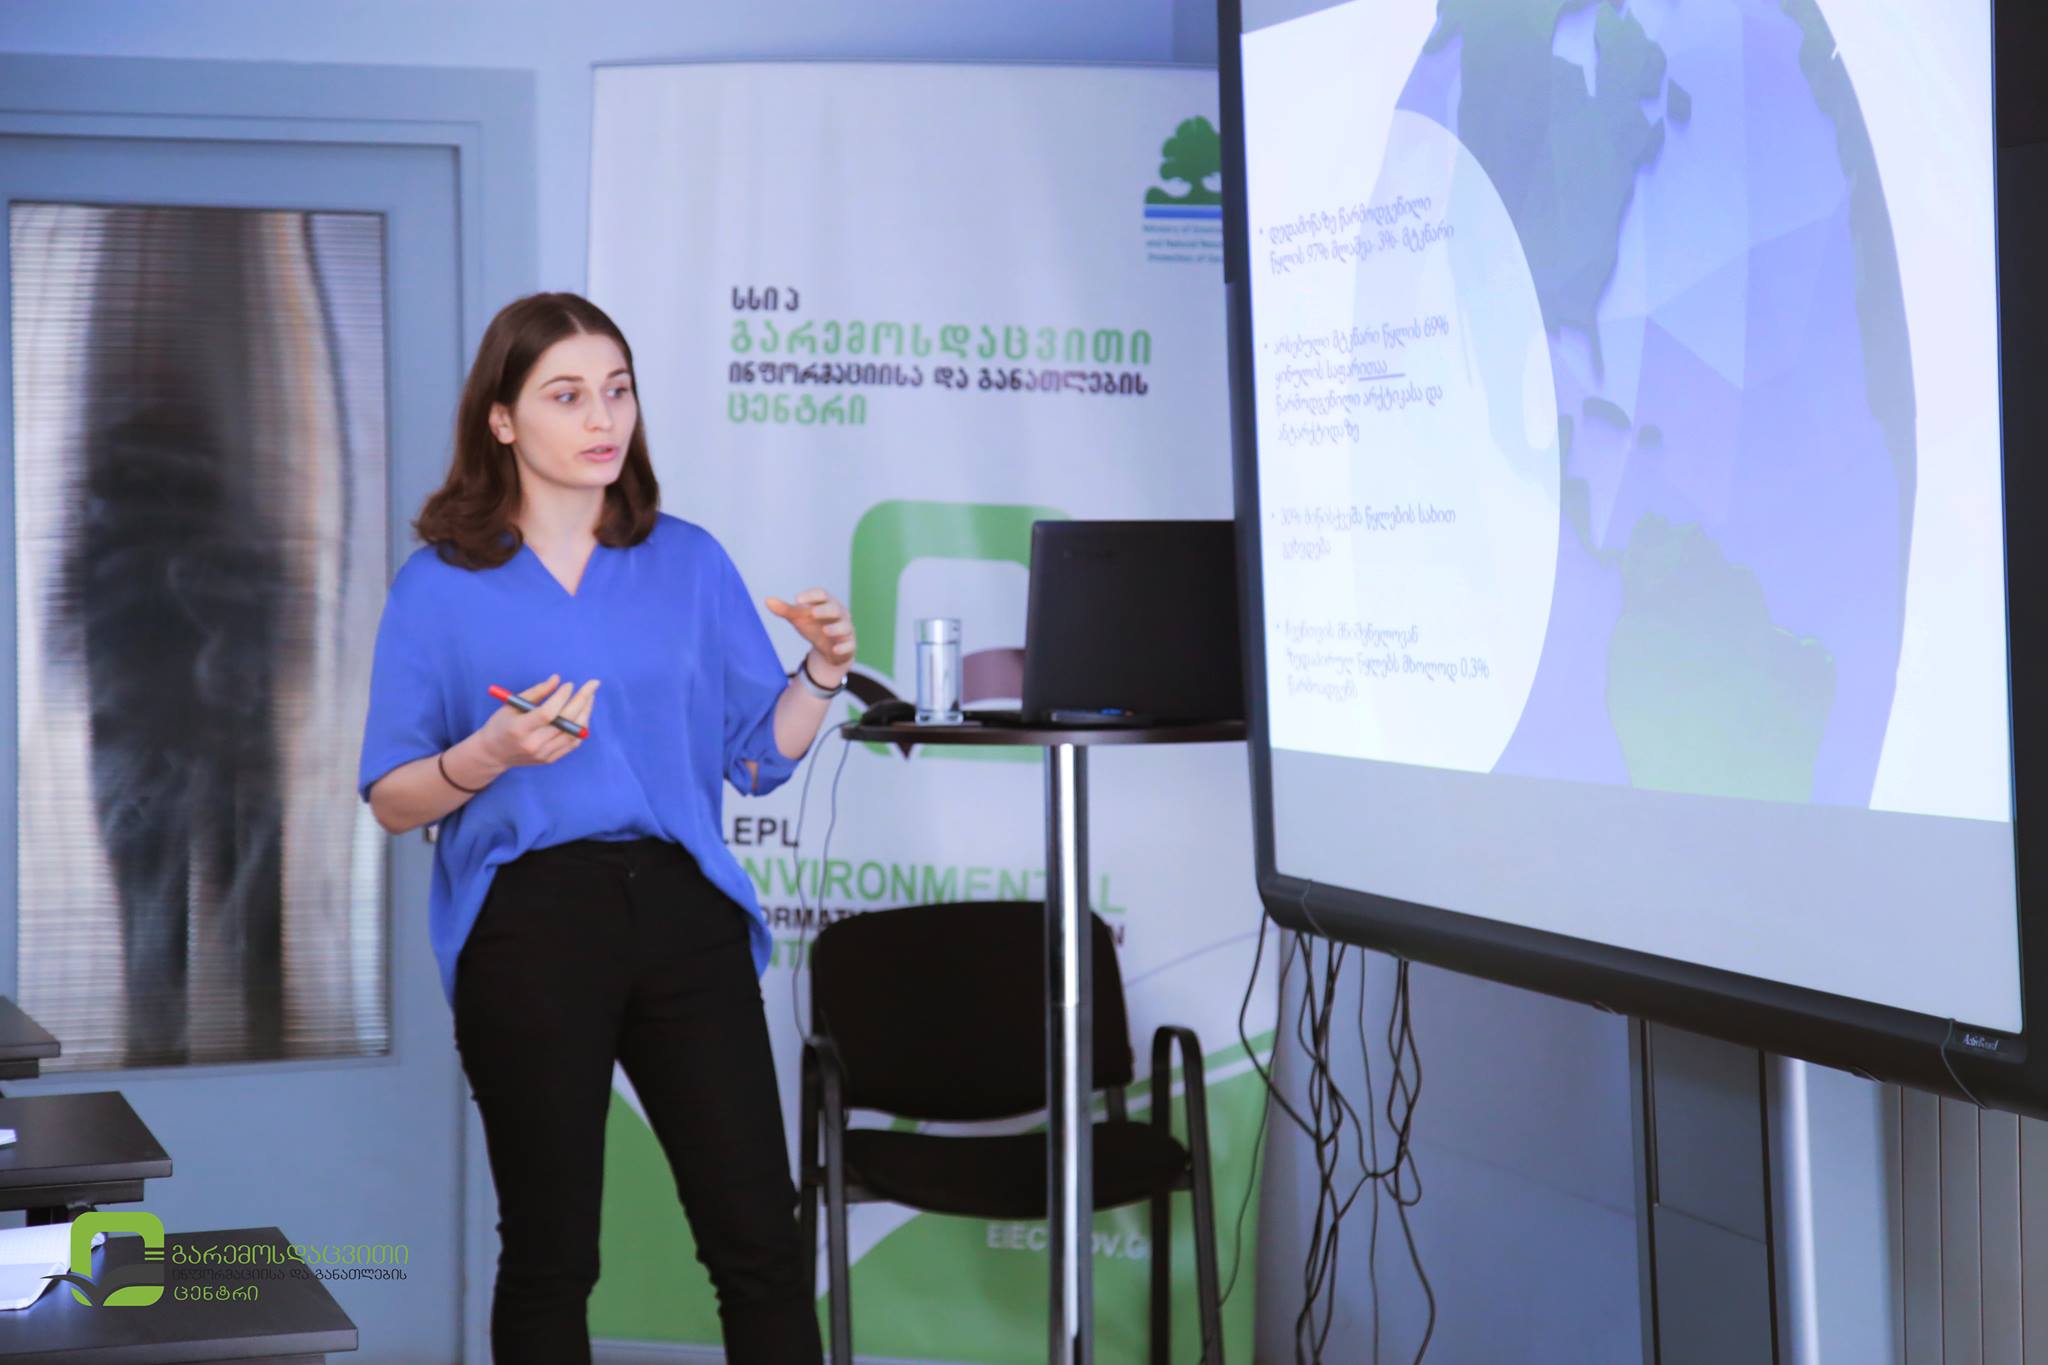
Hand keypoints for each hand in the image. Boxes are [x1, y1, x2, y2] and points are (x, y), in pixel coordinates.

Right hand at [477, 672, 599, 767]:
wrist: (493, 754)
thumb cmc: (501, 724)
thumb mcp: (511, 705)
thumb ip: (535, 692)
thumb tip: (557, 679)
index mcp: (519, 729)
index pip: (547, 714)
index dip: (561, 698)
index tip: (569, 684)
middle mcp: (533, 744)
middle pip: (565, 723)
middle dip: (582, 700)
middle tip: (592, 685)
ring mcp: (543, 754)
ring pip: (574, 733)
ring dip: (586, 713)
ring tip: (590, 697)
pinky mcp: (550, 759)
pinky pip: (572, 743)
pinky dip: (581, 727)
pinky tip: (583, 713)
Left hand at [765, 588, 854, 682]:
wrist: (830, 649)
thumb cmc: (815, 627)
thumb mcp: (800, 619)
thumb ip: (786, 610)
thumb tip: (767, 600)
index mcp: (826, 603)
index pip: (822, 594)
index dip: (810, 596)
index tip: (797, 599)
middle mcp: (839, 614)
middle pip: (834, 608)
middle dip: (824, 610)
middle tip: (812, 612)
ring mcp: (846, 630)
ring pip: (845, 626)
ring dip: (836, 628)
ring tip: (825, 630)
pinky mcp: (849, 645)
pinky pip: (849, 645)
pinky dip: (843, 647)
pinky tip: (835, 649)